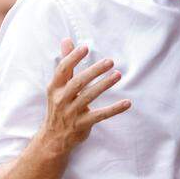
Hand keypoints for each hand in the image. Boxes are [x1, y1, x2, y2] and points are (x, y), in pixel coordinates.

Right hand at [40, 39, 130, 153]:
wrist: (53, 138)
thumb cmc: (59, 106)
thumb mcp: (58, 86)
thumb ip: (66, 64)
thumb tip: (66, 40)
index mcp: (55, 88)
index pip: (63, 69)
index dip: (73, 58)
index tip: (85, 47)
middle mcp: (61, 99)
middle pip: (78, 83)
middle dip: (93, 71)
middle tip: (109, 61)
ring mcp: (71, 113)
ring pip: (88, 97)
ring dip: (104, 85)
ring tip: (118, 75)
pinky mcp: (82, 124)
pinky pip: (100, 115)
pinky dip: (114, 109)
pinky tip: (126, 103)